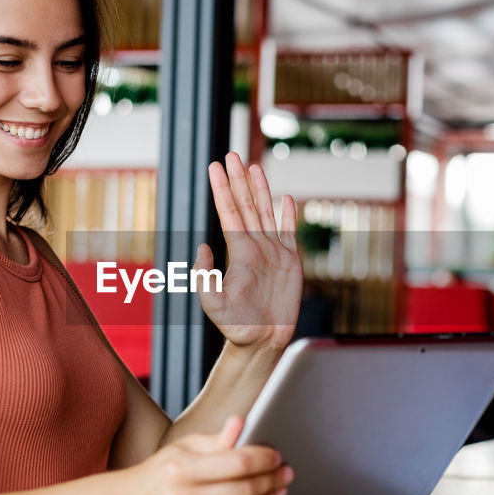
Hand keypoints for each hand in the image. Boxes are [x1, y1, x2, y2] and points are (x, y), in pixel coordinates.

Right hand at [132, 416, 293, 494]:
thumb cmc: (165, 473)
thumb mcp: (186, 447)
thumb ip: (217, 439)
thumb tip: (241, 423)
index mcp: (179, 469)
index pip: (238, 463)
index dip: (264, 459)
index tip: (277, 456)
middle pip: (244, 490)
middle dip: (271, 480)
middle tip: (284, 474)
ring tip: (275, 489)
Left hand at [196, 152, 303, 350]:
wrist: (261, 340)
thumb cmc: (235, 326)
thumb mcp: (212, 303)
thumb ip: (204, 275)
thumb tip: (202, 245)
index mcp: (238, 251)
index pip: (229, 212)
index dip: (222, 188)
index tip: (215, 166)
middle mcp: (254, 246)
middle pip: (246, 205)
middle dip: (238, 180)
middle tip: (231, 154)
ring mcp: (273, 252)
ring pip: (265, 213)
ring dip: (260, 189)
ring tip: (254, 166)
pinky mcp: (290, 262)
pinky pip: (289, 233)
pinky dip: (287, 215)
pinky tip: (285, 199)